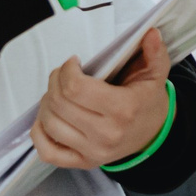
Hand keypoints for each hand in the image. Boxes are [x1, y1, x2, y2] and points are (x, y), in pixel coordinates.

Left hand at [32, 28, 173, 168]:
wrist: (154, 135)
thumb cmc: (148, 101)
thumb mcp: (156, 75)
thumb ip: (155, 53)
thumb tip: (150, 32)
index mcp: (123, 109)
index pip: (75, 88)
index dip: (67, 70)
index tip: (74, 63)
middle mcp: (106, 134)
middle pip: (59, 103)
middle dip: (55, 82)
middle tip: (63, 75)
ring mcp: (93, 151)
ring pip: (50, 124)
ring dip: (47, 103)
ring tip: (58, 93)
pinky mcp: (83, 162)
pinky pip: (48, 152)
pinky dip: (39, 134)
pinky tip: (47, 118)